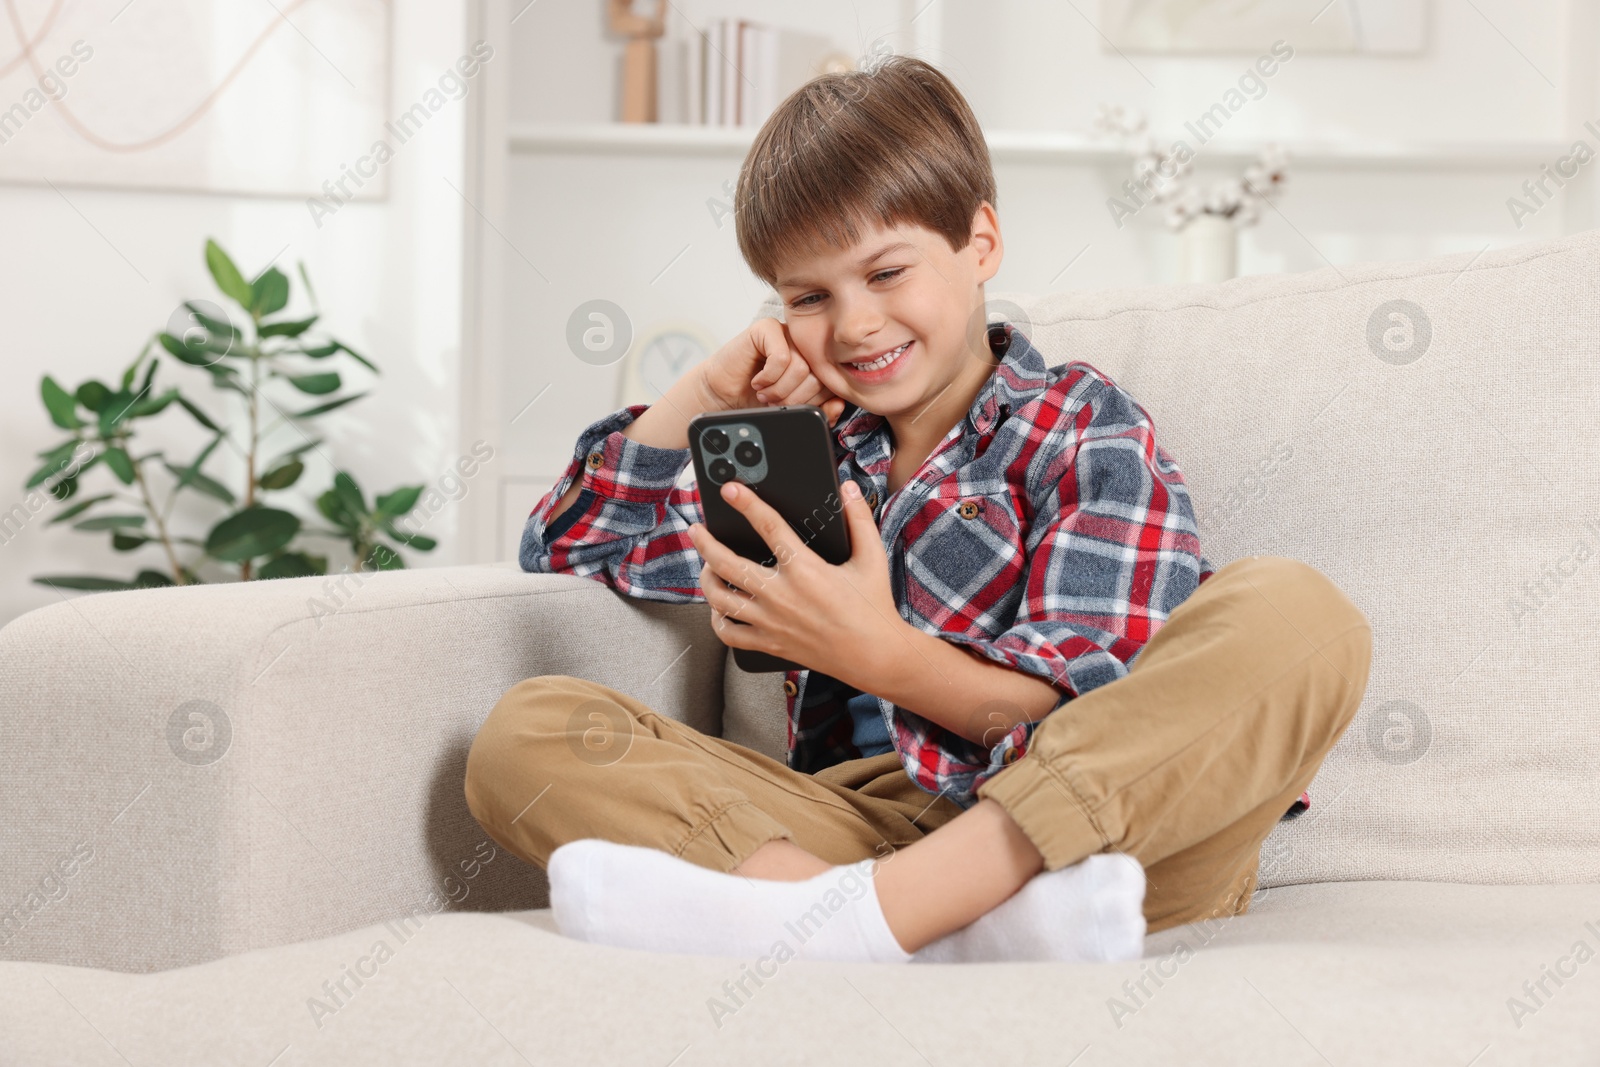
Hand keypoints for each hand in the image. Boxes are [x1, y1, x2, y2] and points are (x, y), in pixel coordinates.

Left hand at [687, 478, 901, 683]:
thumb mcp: (872, 558)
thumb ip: (859, 519)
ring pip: (720, 598)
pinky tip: (719, 608)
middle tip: (696, 529)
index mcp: (805, 570)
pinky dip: (717, 619)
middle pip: (727, 564)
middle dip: (705, 542)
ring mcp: (771, 622)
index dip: (746, 504)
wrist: (874, 656)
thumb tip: (847, 489)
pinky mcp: (769, 644)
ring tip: (706, 566)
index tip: (730, 489)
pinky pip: (728, 634)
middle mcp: (782, 596)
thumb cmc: (873, 607)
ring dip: (706, 579)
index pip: (768, 527)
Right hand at [697, 317, 846, 425]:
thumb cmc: (755, 398)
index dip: (813, 403)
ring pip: (800, 367)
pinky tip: (758, 380)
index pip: (831, 382)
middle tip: (775, 402)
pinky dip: (768, 377)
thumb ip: (819, 410)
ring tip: (765, 393)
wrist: (722, 395)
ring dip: (779, 389)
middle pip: (817, 375)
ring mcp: (787, 333)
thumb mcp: (792, 410)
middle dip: (795, 399)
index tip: (792, 409)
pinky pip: (781, 357)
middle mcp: (804, 345)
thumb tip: (838, 406)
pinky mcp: (767, 328)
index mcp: (815, 361)